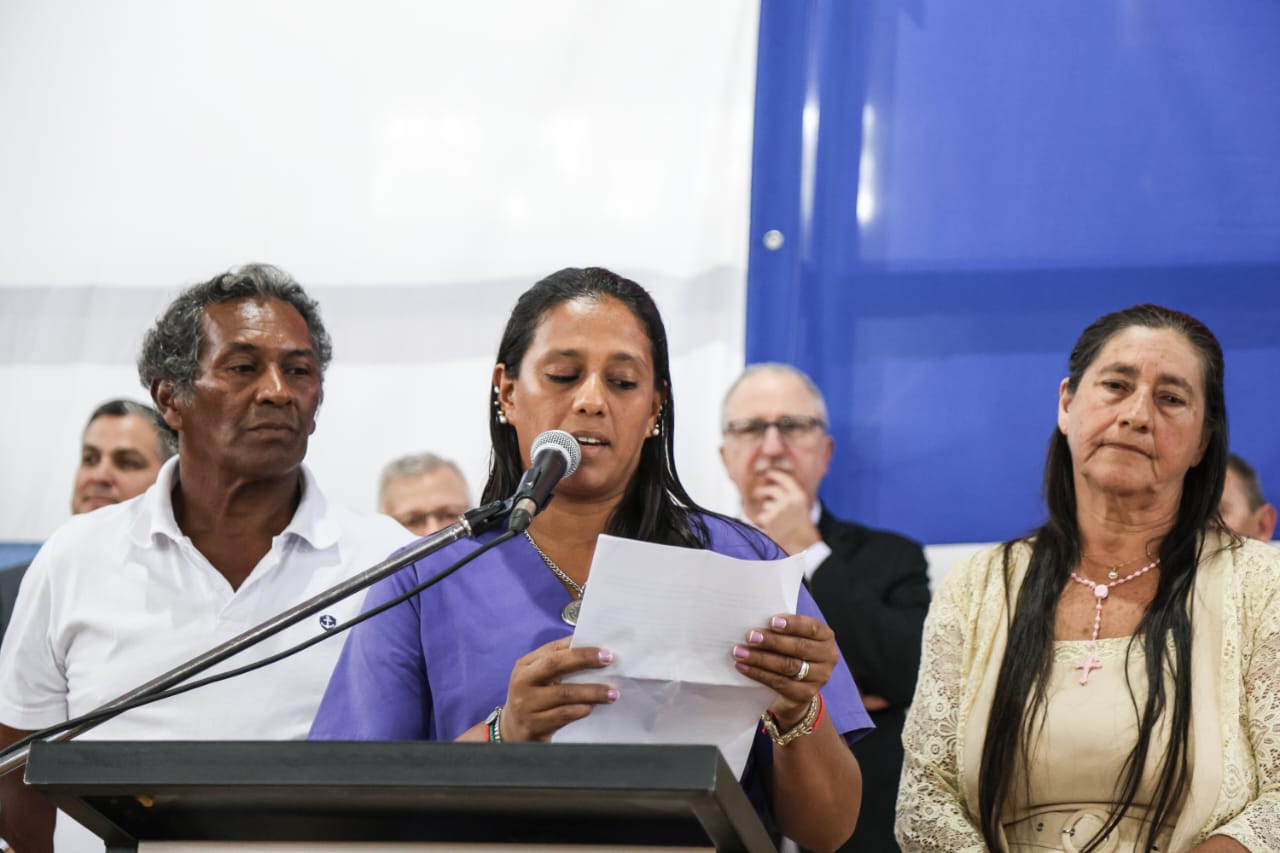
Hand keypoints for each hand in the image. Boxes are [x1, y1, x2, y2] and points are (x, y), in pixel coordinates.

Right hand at [500, 636, 617, 741]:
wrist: (512, 732)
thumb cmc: (531, 699)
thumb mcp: (537, 678)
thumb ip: (557, 664)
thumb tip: (591, 652)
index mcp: (525, 666)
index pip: (553, 650)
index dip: (579, 649)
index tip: (603, 650)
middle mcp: (522, 682)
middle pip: (555, 665)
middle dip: (584, 660)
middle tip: (608, 661)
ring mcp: (526, 705)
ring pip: (564, 694)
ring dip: (591, 692)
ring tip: (611, 692)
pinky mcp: (533, 725)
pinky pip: (563, 715)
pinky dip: (581, 710)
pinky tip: (592, 707)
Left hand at [733, 613, 837, 726]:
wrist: (795, 687)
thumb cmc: (791, 651)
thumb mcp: (793, 637)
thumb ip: (782, 629)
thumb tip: (756, 619)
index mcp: (826, 637)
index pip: (812, 628)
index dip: (793, 624)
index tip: (772, 621)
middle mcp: (828, 657)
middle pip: (799, 648)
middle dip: (772, 641)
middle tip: (750, 636)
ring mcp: (819, 678)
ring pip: (788, 666)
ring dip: (760, 658)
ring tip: (740, 652)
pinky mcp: (805, 694)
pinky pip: (779, 682)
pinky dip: (759, 674)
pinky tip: (744, 667)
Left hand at [749, 469, 820, 555]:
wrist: (805, 546)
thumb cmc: (804, 529)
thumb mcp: (803, 508)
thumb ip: (791, 497)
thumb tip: (775, 489)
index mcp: (799, 496)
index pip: (785, 479)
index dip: (775, 474)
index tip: (768, 473)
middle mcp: (788, 500)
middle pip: (771, 489)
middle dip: (763, 490)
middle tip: (757, 493)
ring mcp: (778, 509)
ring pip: (766, 504)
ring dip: (768, 511)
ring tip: (778, 522)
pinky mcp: (769, 519)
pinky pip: (761, 516)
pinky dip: (765, 522)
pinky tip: (774, 528)